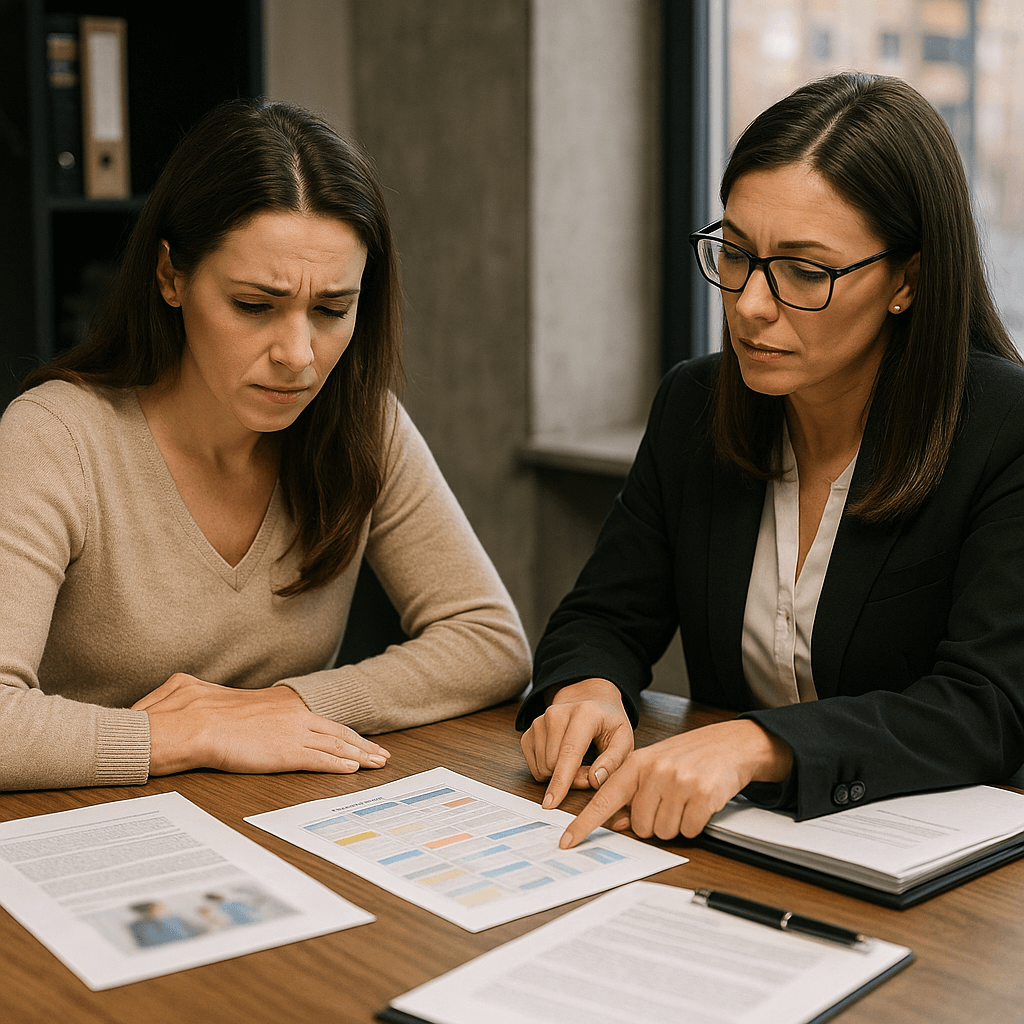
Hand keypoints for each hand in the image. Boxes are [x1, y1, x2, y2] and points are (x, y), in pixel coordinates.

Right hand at [133, 673, 390, 776]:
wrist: (191, 724)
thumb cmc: (192, 710)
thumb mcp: (206, 692)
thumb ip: (217, 696)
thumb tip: (200, 695)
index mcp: (279, 701)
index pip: (317, 716)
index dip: (337, 728)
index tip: (353, 735)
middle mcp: (293, 714)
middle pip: (337, 730)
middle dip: (361, 743)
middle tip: (380, 752)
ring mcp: (293, 733)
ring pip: (337, 745)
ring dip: (360, 756)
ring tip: (378, 762)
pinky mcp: (288, 754)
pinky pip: (322, 761)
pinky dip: (340, 765)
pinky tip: (354, 770)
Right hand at [520, 678, 633, 808]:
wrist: (591, 702)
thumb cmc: (608, 723)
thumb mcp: (624, 740)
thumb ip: (614, 761)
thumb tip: (595, 780)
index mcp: (584, 713)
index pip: (570, 752)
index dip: (561, 780)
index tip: (552, 802)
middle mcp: (557, 713)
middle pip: (554, 765)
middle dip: (572, 778)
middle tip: (589, 768)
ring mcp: (540, 721)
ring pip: (543, 768)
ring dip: (561, 775)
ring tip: (578, 760)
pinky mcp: (529, 732)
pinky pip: (534, 767)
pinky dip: (549, 771)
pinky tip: (562, 758)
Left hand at [558, 719, 792, 846]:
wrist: (731, 744)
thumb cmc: (689, 756)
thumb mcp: (654, 765)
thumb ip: (633, 792)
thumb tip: (617, 822)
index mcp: (636, 763)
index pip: (604, 799)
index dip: (584, 824)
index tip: (566, 841)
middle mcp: (654, 771)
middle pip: (639, 826)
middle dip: (654, 822)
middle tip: (669, 802)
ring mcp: (678, 783)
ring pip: (663, 832)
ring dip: (675, 824)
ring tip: (685, 800)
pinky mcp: (703, 795)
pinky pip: (689, 831)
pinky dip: (694, 824)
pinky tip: (699, 804)